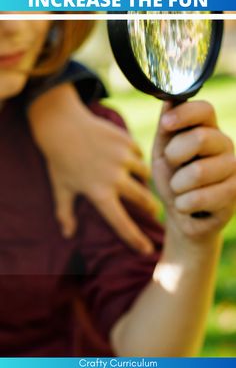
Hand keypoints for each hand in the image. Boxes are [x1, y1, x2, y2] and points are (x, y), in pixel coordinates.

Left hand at [28, 84, 158, 252]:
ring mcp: (122, 157)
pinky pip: (139, 153)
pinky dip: (137, 158)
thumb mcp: (60, 188)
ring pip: (144, 173)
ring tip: (139, 181)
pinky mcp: (125, 140)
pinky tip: (130, 159)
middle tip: (153, 211)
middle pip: (143, 199)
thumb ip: (64, 213)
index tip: (147, 250)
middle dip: (151, 207)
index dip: (135, 239)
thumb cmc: (59, 160)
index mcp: (98, 193)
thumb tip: (67, 234)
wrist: (61, 125)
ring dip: (143, 179)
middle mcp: (114, 177)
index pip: (121, 222)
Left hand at [152, 100, 235, 241]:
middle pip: (201, 138)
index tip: (165, 125)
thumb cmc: (171, 176)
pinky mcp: (234, 193)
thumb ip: (166, 126)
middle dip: (175, 155)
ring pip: (198, 172)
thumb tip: (169, 98)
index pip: (205, 109)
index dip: (185, 114)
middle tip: (173, 165)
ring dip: (177, 185)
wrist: (181, 212)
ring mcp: (234, 168)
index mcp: (208, 128)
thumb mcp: (162, 149)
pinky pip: (200, 197)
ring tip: (180, 189)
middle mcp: (225, 144)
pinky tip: (186, 204)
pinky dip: (183, 203)